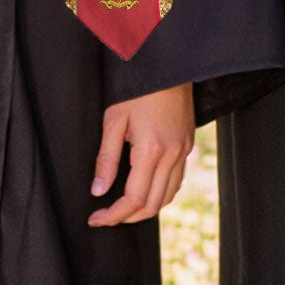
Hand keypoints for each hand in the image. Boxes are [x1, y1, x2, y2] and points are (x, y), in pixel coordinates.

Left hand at [88, 82, 194, 226]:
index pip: (133, 199)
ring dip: (146, 208)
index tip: (96, 218)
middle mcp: (172, 154)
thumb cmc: (139, 88)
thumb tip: (98, 190)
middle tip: (106, 216)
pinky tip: (146, 189)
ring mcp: (183, 150)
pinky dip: (161, 193)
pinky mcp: (188, 144)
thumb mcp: (114, 120)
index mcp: (151, 150)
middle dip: (128, 217)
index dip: (113, 215)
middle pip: (152, 204)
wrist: (168, 65)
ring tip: (124, 208)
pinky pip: (177, 180)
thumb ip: (106, 159)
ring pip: (168, 196)